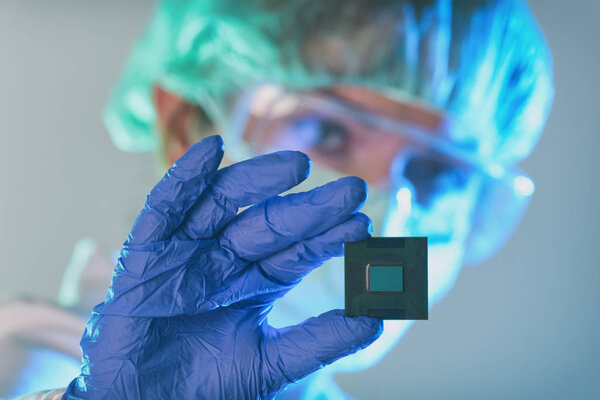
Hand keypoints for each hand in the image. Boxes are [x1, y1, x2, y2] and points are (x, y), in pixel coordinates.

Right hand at [63, 136, 381, 399]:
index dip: (329, 238)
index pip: (298, 251)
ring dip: (258, 181)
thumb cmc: (205, 385)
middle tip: (353, 189)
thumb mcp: (271, 362)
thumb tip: (376, 318)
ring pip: (223, 205)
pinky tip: (210, 150)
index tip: (364, 224)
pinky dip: (182, 178)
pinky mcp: (145, 254)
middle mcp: (224, 259)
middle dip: (309, 208)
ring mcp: (186, 251)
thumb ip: (319, 340)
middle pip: (269, 223)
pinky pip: (162, 209)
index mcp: (255, 282)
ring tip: (298, 166)